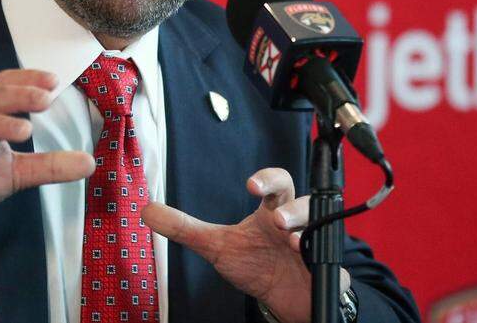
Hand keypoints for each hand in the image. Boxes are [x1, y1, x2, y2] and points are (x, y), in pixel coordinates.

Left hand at [141, 168, 349, 322]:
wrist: (284, 297)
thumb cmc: (255, 263)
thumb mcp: (217, 246)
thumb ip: (184, 228)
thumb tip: (146, 210)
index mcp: (270, 210)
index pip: (274, 183)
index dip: (267, 179)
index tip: (250, 185)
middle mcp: (294, 221)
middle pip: (303, 199)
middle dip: (293, 206)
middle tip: (276, 219)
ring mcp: (312, 242)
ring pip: (319, 224)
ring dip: (306, 230)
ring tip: (291, 241)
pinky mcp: (326, 266)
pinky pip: (330, 257)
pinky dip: (319, 257)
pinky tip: (306, 258)